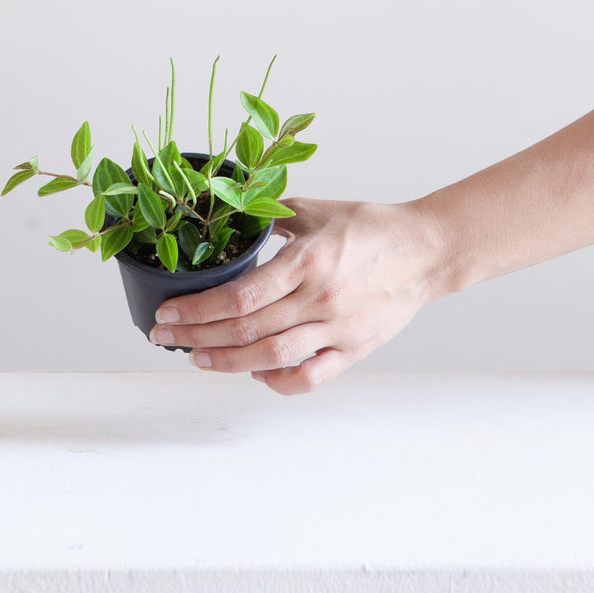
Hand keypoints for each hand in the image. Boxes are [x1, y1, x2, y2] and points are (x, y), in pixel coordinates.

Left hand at [149, 198, 450, 394]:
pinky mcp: (355, 350)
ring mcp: (337, 329)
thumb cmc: (373, 227)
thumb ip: (274, 216)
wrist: (427, 250)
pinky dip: (277, 381)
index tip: (169, 311)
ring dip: (226, 362)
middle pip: (245, 330)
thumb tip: (235, 214)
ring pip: (270, 357)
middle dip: (197, 336)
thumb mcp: (317, 211)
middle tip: (165, 335)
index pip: (239, 297)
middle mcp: (319, 300)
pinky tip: (253, 372)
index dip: (197, 310)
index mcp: (307, 262)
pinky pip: (310, 377)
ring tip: (197, 357)